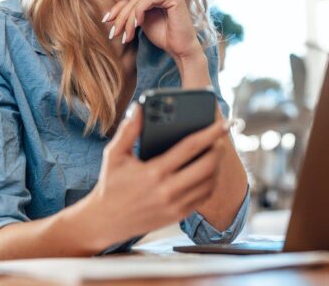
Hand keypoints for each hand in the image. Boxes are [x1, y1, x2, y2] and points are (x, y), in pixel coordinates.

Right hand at [78, 104, 229, 250]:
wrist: (105, 221)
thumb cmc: (110, 183)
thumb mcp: (114, 155)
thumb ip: (128, 130)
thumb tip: (139, 107)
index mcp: (154, 172)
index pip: (190, 147)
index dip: (210, 133)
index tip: (223, 123)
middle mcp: (167, 190)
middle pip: (207, 166)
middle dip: (219, 148)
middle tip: (221, 137)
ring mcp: (175, 205)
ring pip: (209, 183)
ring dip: (217, 165)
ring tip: (215, 151)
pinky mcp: (178, 216)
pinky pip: (203, 197)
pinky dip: (210, 182)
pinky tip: (208, 170)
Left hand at [103, 0, 201, 59]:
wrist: (180, 49)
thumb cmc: (163, 35)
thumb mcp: (141, 18)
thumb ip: (130, 6)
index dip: (118, 8)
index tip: (105, 20)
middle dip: (121, 17)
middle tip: (114, 33)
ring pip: (139, 0)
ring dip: (128, 19)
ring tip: (125, 35)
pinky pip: (147, 0)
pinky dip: (138, 13)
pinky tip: (137, 25)